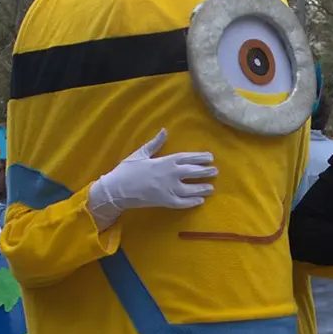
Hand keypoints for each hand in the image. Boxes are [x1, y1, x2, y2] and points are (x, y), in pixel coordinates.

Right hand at [87, 129, 215, 228]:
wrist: (117, 189)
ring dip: (203, 188)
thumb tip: (164, 130)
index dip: (201, 158)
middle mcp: (171, 175)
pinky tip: (200, 201)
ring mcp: (169, 189)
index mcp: (166, 161)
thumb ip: (155, 143)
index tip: (210, 157)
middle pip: (194, 173)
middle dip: (206, 171)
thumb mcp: (141, 153)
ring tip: (211, 188)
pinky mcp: (166, 202)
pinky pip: (183, 203)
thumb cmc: (127, 170)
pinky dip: (193, 202)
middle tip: (216, 171)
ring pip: (192, 189)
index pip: (188, 158)